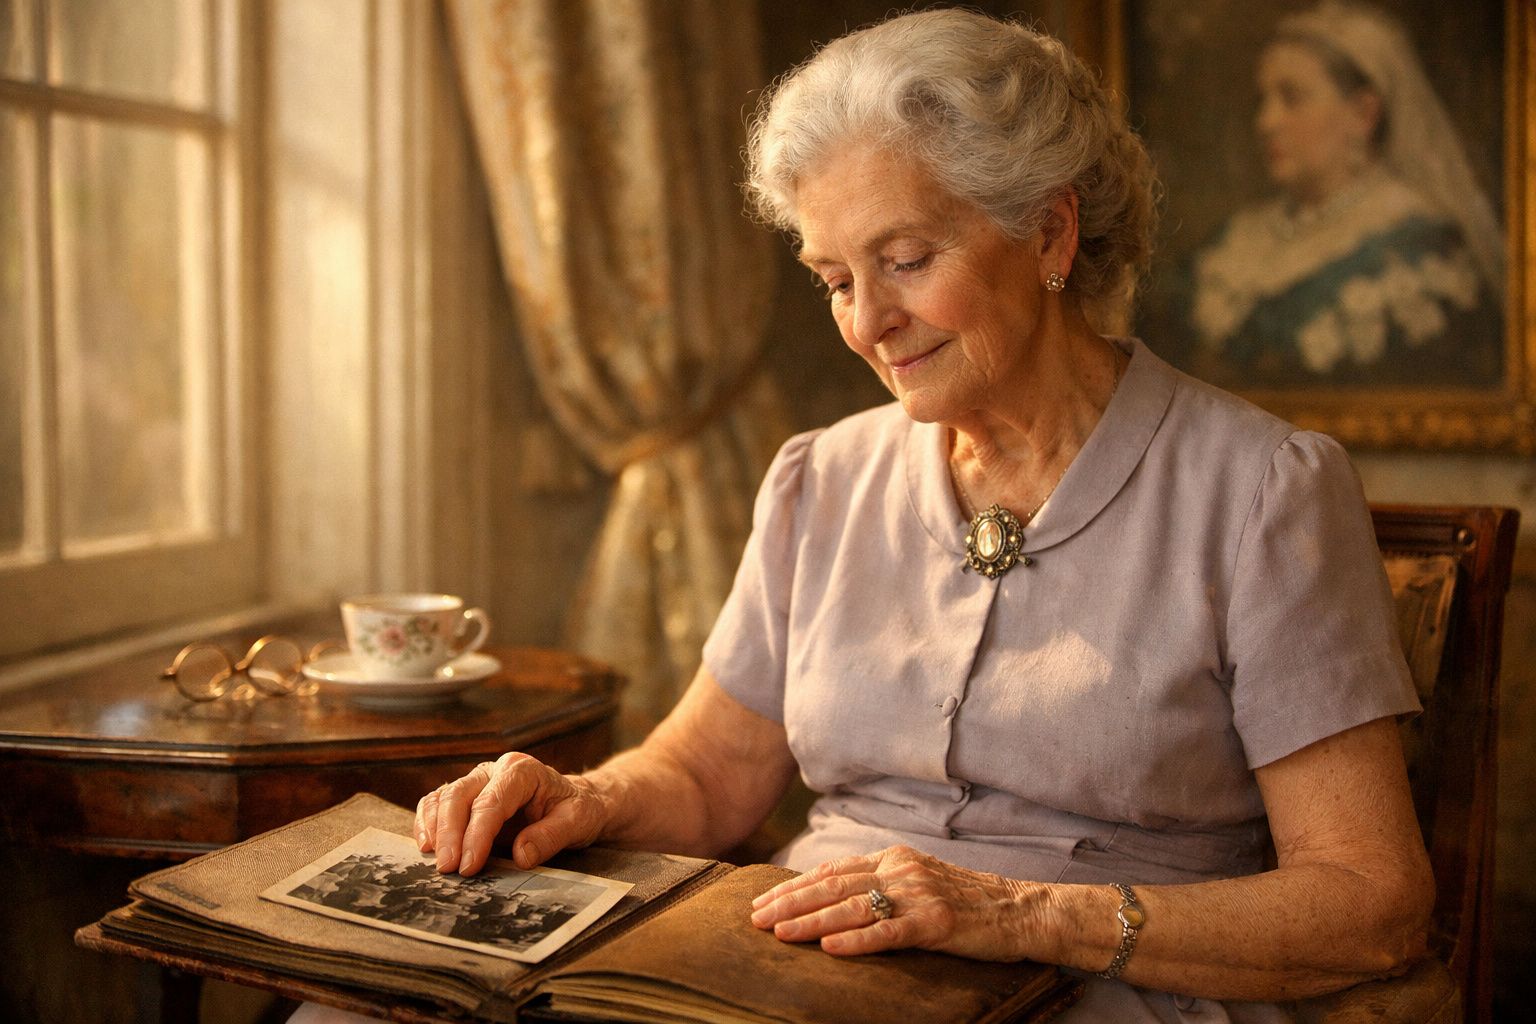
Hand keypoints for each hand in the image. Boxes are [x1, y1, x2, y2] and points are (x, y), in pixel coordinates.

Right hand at [415, 752, 605, 875]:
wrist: (576, 803)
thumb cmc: (577, 810)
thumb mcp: (578, 822)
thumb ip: (551, 836)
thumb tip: (520, 855)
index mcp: (522, 771)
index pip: (491, 801)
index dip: (476, 834)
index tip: (468, 866)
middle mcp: (494, 771)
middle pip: (460, 795)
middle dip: (450, 834)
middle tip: (447, 870)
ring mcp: (477, 781)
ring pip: (443, 797)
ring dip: (435, 829)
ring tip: (434, 862)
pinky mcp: (467, 797)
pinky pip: (437, 803)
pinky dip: (428, 823)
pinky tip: (427, 847)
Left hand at [748, 845, 1041, 960]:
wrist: (1019, 908)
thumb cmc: (966, 900)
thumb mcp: (918, 880)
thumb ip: (880, 882)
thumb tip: (831, 895)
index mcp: (893, 858)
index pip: (833, 871)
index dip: (794, 886)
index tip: (763, 900)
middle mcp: (901, 870)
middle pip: (833, 886)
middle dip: (790, 902)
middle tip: (755, 918)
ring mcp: (918, 895)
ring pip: (853, 908)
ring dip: (811, 921)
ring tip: (779, 933)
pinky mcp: (936, 922)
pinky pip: (888, 932)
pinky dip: (856, 940)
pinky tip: (829, 948)